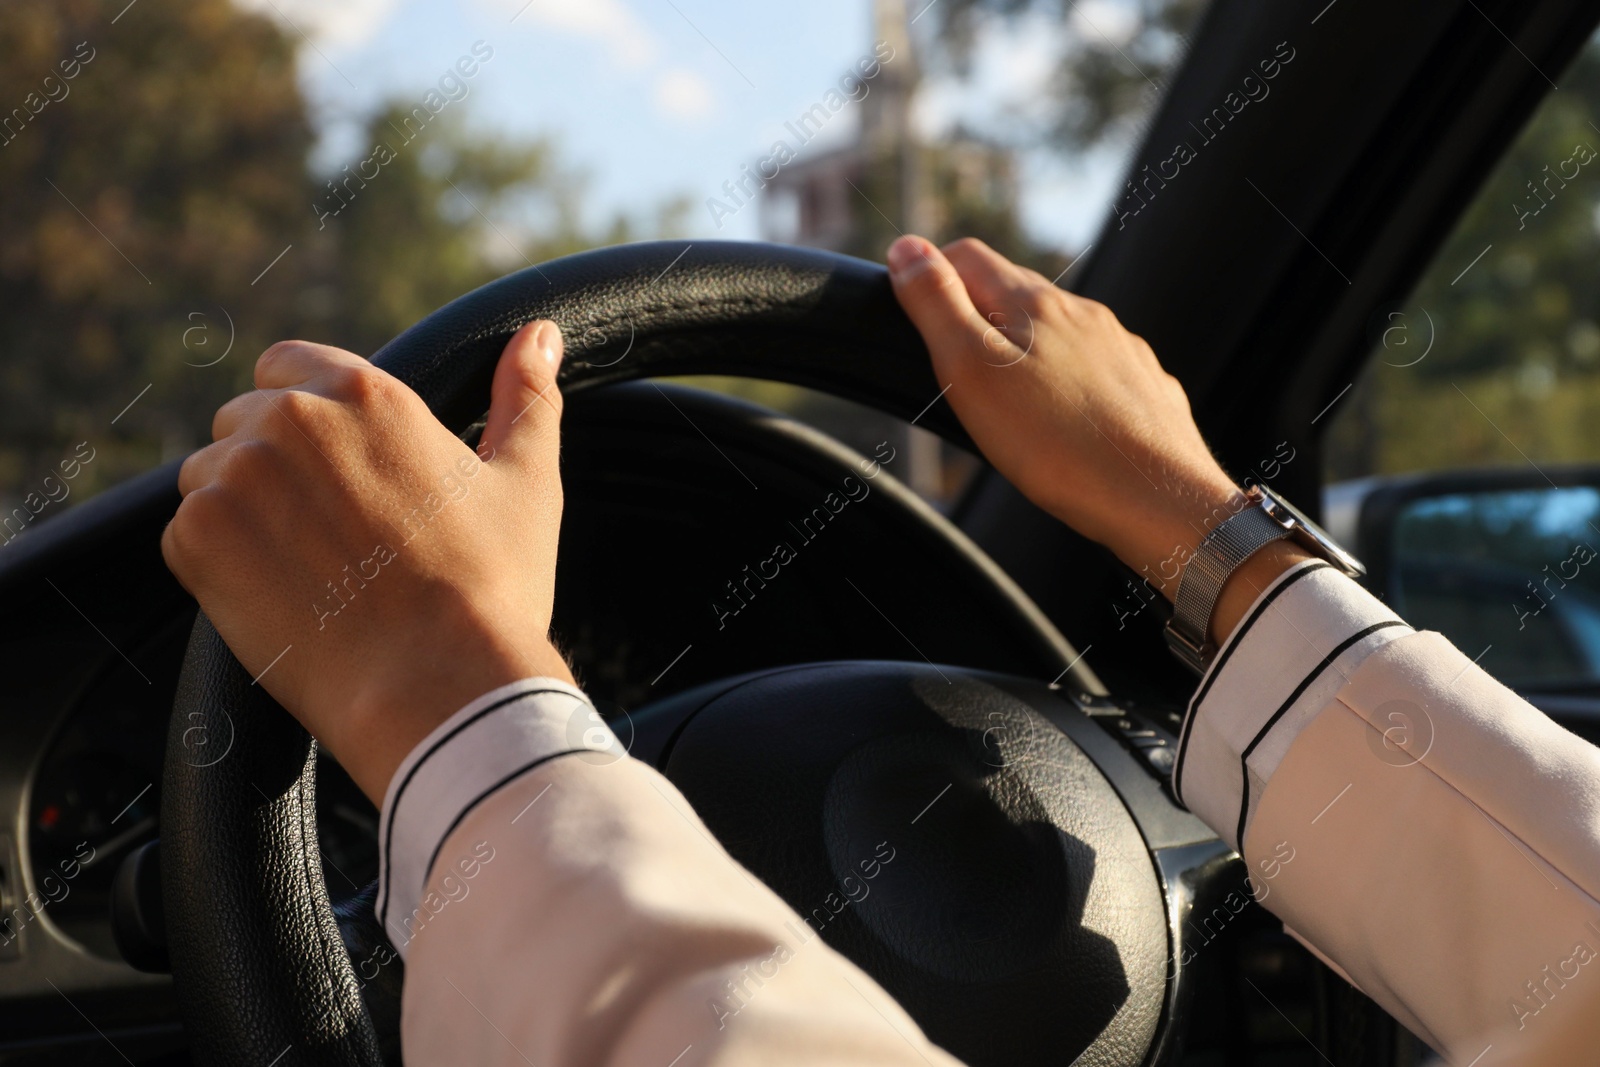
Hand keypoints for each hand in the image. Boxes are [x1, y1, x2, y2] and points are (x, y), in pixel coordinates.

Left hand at [162, 321, 573, 803]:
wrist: (439, 686)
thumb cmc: (491, 589)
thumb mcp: (525, 484)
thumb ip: (526, 398)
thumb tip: (541, 335)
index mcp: (367, 396)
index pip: (289, 365)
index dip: (309, 414)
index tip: (337, 468)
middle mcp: (291, 420)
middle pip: (246, 419)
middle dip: (277, 466)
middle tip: (333, 533)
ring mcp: (235, 478)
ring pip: (211, 476)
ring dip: (244, 513)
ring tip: (308, 569)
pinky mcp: (198, 541)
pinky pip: (187, 534)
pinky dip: (219, 563)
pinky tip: (280, 595)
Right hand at [886, 236, 1310, 637]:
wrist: (1159, 499)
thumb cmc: (1059, 445)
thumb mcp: (972, 371)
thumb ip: (937, 305)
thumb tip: (906, 248)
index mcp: (1036, 304)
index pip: (968, 256)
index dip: (931, 271)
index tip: (912, 306)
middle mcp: (1084, 314)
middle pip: (1015, 291)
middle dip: (977, 313)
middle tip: (949, 362)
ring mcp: (1119, 350)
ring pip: (1059, 333)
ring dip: (1024, 350)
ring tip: (1004, 400)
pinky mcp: (1143, 388)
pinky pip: (1095, 371)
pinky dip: (1067, 384)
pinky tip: (1062, 423)